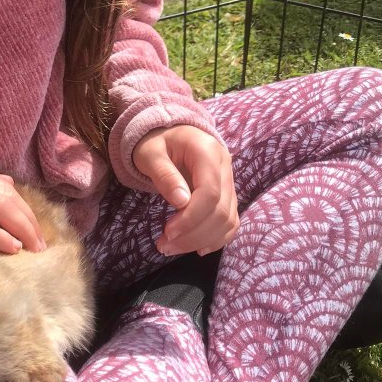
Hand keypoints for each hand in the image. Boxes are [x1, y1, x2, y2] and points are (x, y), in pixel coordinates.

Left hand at [133, 125, 238, 257]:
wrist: (170, 133)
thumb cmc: (157, 142)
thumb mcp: (150, 154)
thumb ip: (164, 175)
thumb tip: (181, 202)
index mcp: (207, 151)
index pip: (210, 193)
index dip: (191, 218)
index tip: (168, 232)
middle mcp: (225, 166)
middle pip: (220, 210)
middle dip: (193, 234)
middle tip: (163, 246)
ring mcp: (229, 180)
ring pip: (227, 219)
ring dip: (202, 240)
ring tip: (172, 247)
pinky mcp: (227, 193)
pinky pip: (230, 221)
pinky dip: (217, 237)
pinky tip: (198, 247)